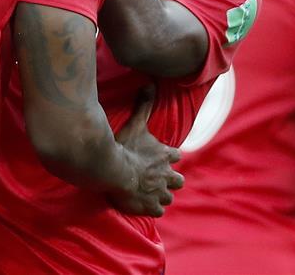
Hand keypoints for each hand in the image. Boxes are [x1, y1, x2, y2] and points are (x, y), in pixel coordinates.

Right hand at [109, 85, 183, 216]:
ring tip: (149, 193)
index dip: (170, 157)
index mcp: (166, 156)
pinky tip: (143, 205)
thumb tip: (149, 83)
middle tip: (157, 178)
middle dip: (171, 180)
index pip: (176, 156)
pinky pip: (157, 211)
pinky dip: (151, 208)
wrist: (116, 172)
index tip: (162, 157)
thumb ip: (144, 104)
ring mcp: (160, 193)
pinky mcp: (151, 207)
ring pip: (168, 198)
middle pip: (178, 181)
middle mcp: (168, 176)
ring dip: (161, 196)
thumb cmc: (127, 148)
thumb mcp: (136, 123)